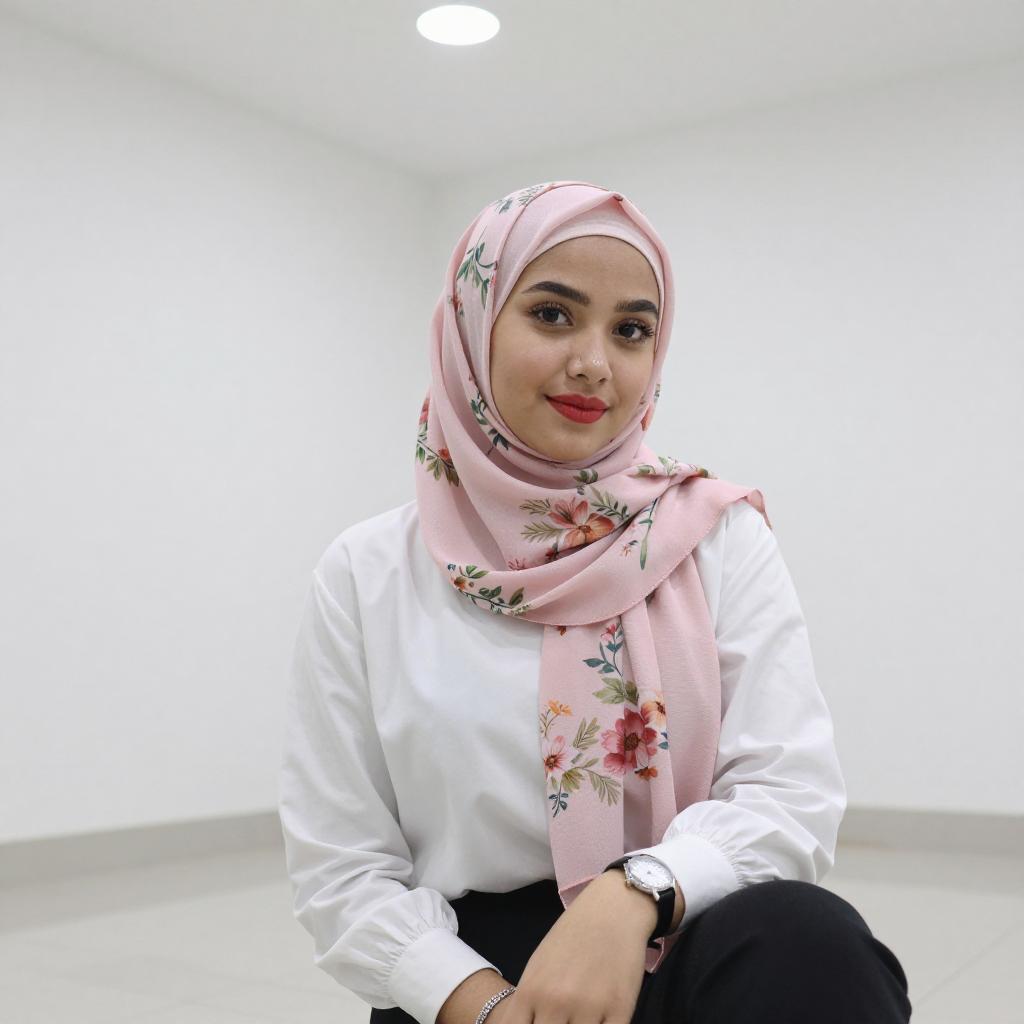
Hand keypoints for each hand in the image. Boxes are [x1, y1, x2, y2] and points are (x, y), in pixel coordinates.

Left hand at [491, 872, 651, 1023]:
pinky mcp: (620, 1009)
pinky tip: (600, 1020)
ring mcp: (589, 1008)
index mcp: (532, 991)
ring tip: (581, 1016)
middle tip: (561, 1018)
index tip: (537, 1023)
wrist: (612, 909)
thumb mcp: (538, 966)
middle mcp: (556, 1002)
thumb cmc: (572, 936)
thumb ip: (527, 1003)